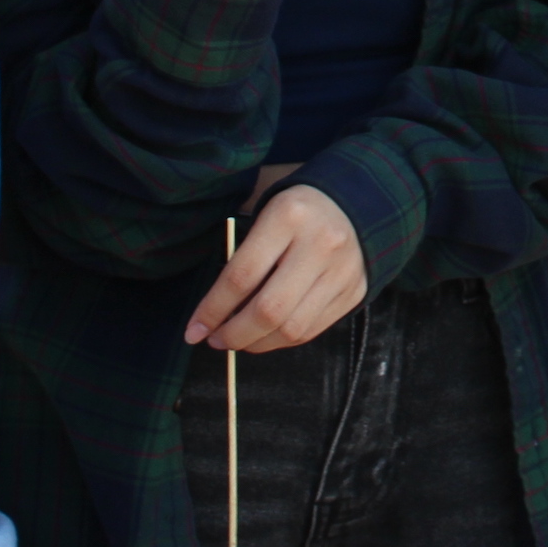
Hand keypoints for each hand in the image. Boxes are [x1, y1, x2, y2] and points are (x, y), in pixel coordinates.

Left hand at [185, 183, 365, 352]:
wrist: (351, 203)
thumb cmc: (294, 212)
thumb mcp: (264, 216)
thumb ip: (244, 258)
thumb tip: (217, 312)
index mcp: (288, 217)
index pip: (241, 275)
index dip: (213, 308)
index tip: (194, 329)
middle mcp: (319, 245)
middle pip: (269, 309)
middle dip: (235, 334)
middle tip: (215, 340)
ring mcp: (341, 272)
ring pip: (292, 328)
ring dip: (257, 343)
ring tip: (237, 341)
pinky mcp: (354, 292)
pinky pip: (311, 330)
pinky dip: (282, 340)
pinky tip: (265, 336)